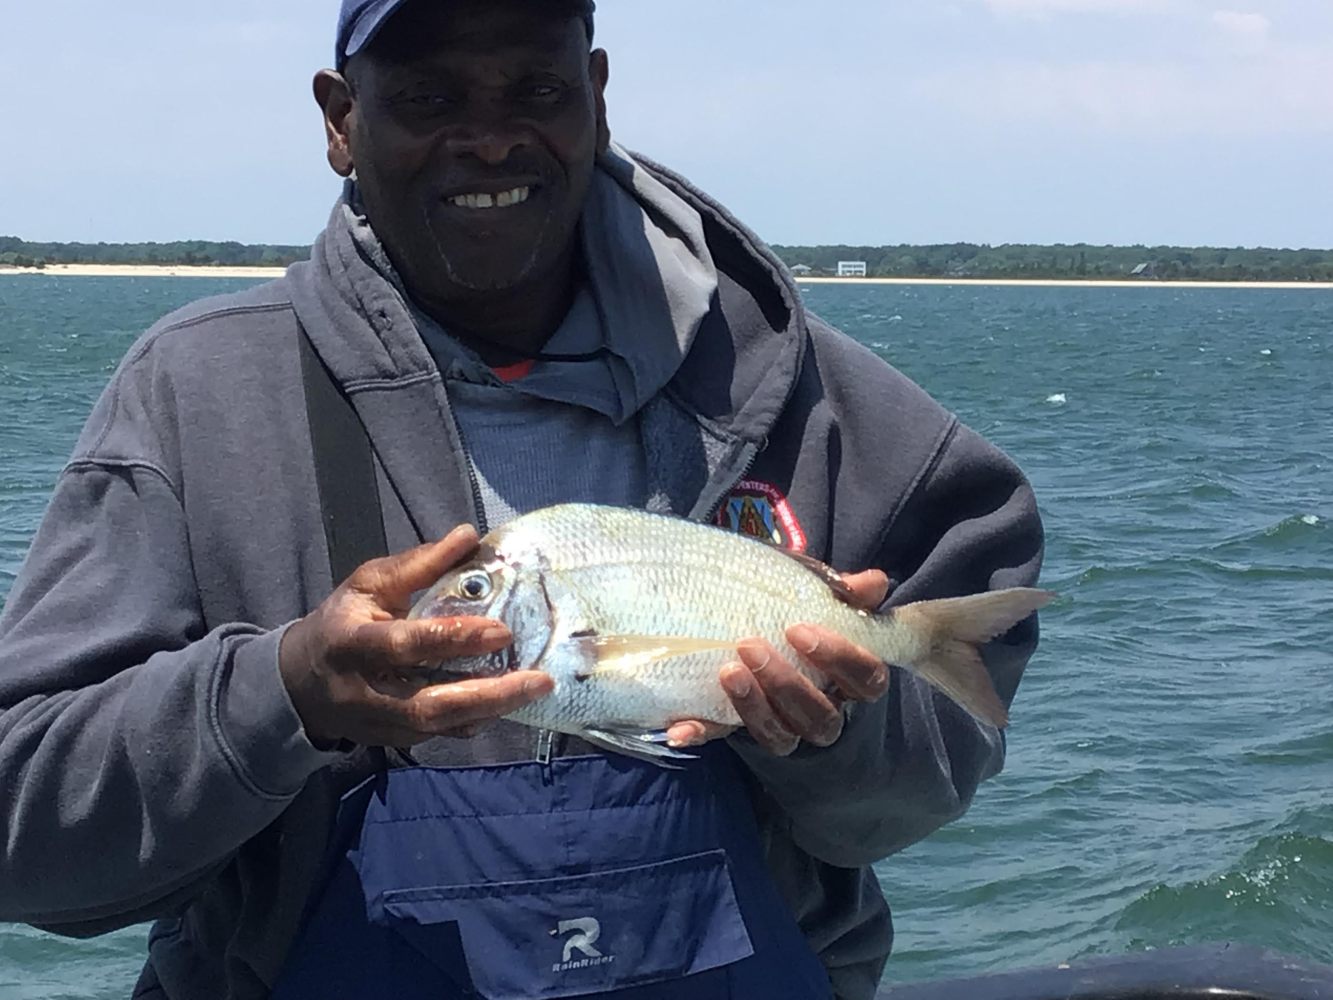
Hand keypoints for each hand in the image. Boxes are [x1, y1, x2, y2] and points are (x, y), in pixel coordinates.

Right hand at [279, 525, 552, 748]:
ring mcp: (380, 723)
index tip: (501, 631)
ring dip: (491, 710)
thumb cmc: (343, 621)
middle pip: (430, 703)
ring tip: (535, 689)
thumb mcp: (369, 584)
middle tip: (538, 679)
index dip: (454, 639)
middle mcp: (366, 691)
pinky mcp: (394, 739)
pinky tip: (509, 702)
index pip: (406, 645)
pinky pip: (441, 735)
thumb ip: (418, 564)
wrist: (300, 683)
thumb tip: (468, 536)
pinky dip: (477, 719)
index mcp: (353, 643)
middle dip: (488, 694)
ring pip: (440, 726)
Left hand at [666, 569, 891, 754]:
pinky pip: (725, 738)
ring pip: (780, 736)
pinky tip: (680, 729)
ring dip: (753, 708)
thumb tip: (873, 582)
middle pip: (819, 716)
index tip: (799, 630)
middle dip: (786, 684)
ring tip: (728, 672)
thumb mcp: (825, 605)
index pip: (866, 679)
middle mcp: (824, 712)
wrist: (775, 647)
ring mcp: (784, 728)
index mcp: (852, 681)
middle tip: (750, 645)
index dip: (838, 659)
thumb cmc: (808, 625)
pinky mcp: (742, 728)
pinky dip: (702, 733)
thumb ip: (847, 595)